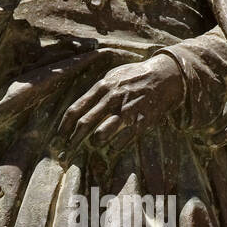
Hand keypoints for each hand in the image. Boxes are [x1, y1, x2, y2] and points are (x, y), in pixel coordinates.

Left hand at [56, 55, 184, 155]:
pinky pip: (123, 139)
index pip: (76, 108)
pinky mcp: (140, 121)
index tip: (60, 136)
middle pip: (84, 123)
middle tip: (68, 150)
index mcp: (102, 86)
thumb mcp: (114, 75)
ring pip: (101, 132)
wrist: (165, 76)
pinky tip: (113, 148)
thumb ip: (98, 89)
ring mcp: (126, 110)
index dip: (65, 125)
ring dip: (94, 142)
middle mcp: (111, 98)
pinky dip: (115, 146)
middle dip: (73, 139)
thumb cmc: (136, 76)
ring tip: (94, 145)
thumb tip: (82, 104)